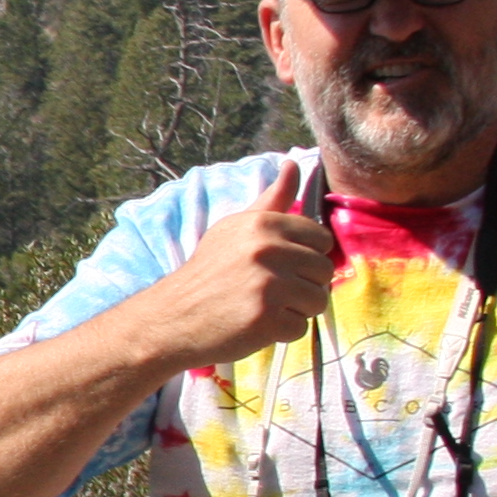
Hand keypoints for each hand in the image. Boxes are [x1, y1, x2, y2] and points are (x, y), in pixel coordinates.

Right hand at [143, 162, 335, 370]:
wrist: (172, 317)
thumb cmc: (208, 272)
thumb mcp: (236, 228)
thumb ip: (272, 199)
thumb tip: (294, 164)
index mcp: (263, 224)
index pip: (321, 239)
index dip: (304, 256)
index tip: (277, 265)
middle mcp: (268, 250)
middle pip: (324, 271)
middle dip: (303, 285)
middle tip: (268, 291)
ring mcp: (269, 285)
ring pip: (318, 300)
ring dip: (296, 310)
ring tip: (262, 307)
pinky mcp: (266, 319)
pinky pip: (301, 328)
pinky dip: (281, 332)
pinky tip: (254, 325)